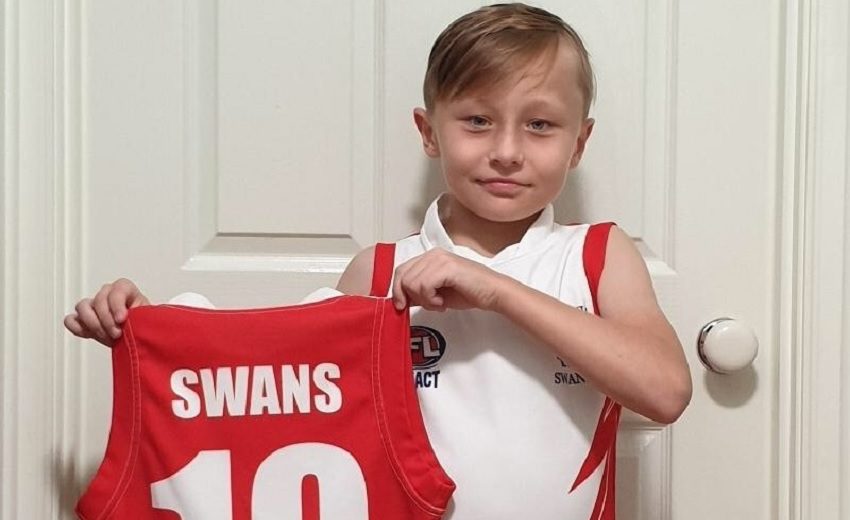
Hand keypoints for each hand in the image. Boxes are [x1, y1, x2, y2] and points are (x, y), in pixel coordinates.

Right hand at [63, 278, 149, 345]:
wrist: (139, 337)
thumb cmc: (145, 325)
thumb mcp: (149, 319)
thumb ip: (142, 315)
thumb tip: (142, 319)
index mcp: (126, 290)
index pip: (117, 288)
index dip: (117, 304)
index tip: (123, 319)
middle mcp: (108, 295)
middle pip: (99, 299)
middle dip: (107, 320)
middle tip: (117, 334)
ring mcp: (94, 306)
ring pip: (82, 306)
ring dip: (93, 324)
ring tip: (107, 336)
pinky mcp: (84, 320)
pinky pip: (71, 319)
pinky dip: (77, 327)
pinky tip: (89, 334)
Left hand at [391, 249, 508, 311]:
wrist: (491, 293)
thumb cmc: (468, 292)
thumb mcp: (436, 293)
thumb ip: (418, 292)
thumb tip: (400, 299)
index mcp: (429, 257)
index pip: (401, 270)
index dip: (397, 290)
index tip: (401, 306)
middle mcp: (432, 254)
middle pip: (403, 277)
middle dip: (412, 297)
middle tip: (430, 304)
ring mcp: (439, 259)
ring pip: (412, 283)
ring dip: (424, 300)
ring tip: (439, 302)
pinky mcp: (446, 267)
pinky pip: (424, 286)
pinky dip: (431, 300)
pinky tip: (442, 302)